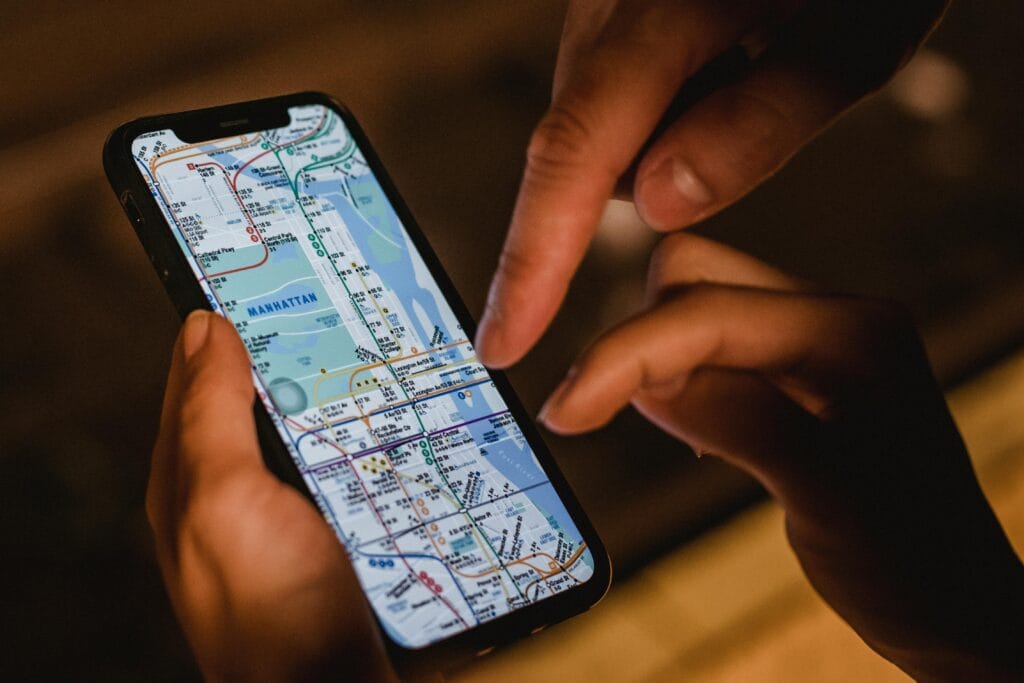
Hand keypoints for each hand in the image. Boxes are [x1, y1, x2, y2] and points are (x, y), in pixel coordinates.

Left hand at [147, 311, 394, 681]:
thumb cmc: (270, 613)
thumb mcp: (222, 499)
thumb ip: (209, 414)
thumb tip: (200, 328)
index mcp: (192, 479)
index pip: (198, 376)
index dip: (223, 323)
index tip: (265, 272)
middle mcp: (240, 495)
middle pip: (266, 399)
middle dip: (297, 352)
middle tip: (341, 302)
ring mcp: (295, 516)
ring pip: (319, 430)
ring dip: (348, 395)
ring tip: (385, 353)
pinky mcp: (344, 534)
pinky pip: (359, 467)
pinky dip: (378, 439)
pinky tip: (407, 425)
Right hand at [476, 0, 948, 367]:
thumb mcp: (856, 39)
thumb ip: (760, 124)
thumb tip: (655, 205)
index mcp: (664, 14)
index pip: (574, 157)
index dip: (531, 263)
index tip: (503, 344)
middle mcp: (609, 8)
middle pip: (580, 148)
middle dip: (636, 188)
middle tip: (737, 130)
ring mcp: (600, 5)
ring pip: (599, 127)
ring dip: (660, 145)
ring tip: (750, 75)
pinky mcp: (609, 12)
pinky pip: (612, 94)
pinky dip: (657, 117)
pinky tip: (725, 71)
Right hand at [538, 234, 1023, 680]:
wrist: (955, 608)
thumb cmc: (915, 563)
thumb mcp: (826, 495)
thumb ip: (738, 419)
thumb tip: (642, 382)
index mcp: (850, 332)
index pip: (703, 312)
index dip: (621, 356)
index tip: (564, 411)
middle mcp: (829, 319)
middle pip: (691, 277)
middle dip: (635, 337)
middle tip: (602, 413)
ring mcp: (808, 344)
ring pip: (690, 306)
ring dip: (650, 359)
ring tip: (659, 430)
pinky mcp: (790, 375)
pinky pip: (706, 348)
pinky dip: (674, 380)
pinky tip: (691, 430)